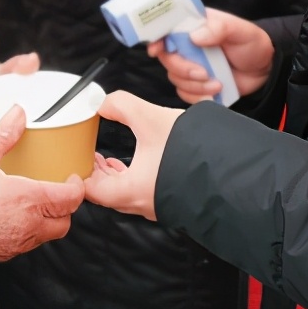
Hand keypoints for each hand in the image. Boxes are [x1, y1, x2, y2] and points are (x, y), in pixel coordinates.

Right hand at [0, 105, 84, 263]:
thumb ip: (2, 136)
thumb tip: (18, 114)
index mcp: (28, 200)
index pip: (71, 198)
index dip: (77, 187)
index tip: (72, 176)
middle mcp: (28, 226)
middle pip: (64, 221)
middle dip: (65, 207)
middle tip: (55, 189)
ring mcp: (16, 244)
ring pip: (47, 235)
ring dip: (47, 220)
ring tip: (32, 202)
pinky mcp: (3, 255)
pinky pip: (27, 244)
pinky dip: (28, 231)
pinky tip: (11, 217)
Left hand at [83, 91, 182, 220]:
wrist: (233, 171)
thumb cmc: (191, 151)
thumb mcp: (151, 118)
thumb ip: (122, 105)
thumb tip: (101, 102)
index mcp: (128, 192)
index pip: (89, 191)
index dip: (78, 173)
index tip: (74, 157)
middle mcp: (141, 205)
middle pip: (104, 194)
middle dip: (94, 173)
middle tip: (87, 154)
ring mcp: (157, 206)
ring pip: (123, 195)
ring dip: (113, 177)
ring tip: (107, 158)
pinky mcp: (170, 201)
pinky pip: (141, 194)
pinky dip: (131, 179)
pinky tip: (135, 163)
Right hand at [148, 8, 273, 102]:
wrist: (264, 72)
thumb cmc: (252, 45)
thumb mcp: (241, 30)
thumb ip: (220, 28)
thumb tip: (195, 36)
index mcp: (194, 26)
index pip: (167, 28)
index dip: (157, 38)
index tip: (156, 49)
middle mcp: (188, 45)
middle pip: (167, 57)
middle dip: (183, 68)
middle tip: (203, 73)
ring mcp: (190, 65)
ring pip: (175, 77)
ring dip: (195, 85)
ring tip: (218, 83)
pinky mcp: (195, 84)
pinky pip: (184, 93)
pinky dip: (198, 96)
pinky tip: (215, 91)